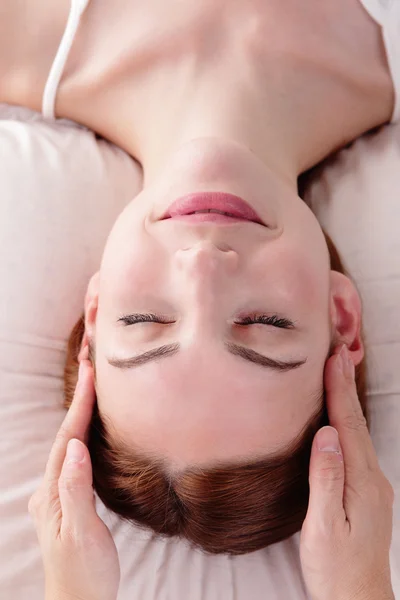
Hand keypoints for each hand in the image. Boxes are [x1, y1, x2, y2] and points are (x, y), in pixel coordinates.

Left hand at [28, 360, 119, 599]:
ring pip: (69, 444)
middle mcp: (51, 489)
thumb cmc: (84, 574)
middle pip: (65, 436)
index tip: (90, 374)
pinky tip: (91, 430)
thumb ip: (77, 490)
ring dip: (80, 414)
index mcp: (53, 493)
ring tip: (91, 388)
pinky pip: (75, 457)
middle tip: (89, 367)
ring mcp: (58, 495)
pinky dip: (83, 435)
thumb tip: (76, 448)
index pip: (68, 439)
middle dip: (78, 400)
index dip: (80, 405)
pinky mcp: (68, 501)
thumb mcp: (82, 534)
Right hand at [300, 344, 394, 599]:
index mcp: (361, 482)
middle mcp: (372, 477)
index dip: (339, 390)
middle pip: (356, 422)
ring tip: (339, 372)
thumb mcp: (323, 528)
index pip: (348, 426)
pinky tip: (340, 415)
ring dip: (348, 399)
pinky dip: (348, 420)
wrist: (359, 599)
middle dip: (346, 384)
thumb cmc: (335, 567)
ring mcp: (372, 483)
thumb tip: (326, 436)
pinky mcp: (366, 490)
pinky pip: (356, 445)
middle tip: (338, 351)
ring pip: (358, 431)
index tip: (333, 358)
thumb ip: (325, 479)